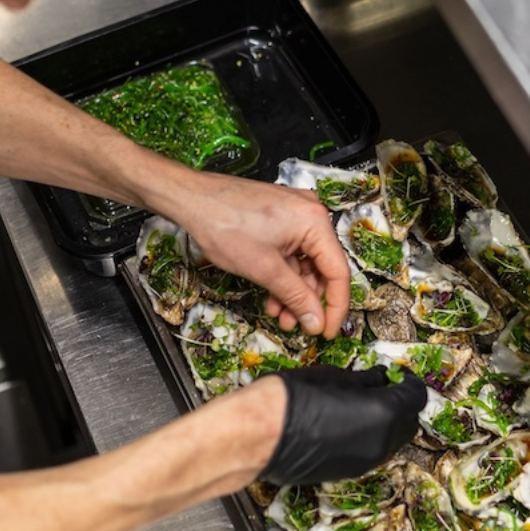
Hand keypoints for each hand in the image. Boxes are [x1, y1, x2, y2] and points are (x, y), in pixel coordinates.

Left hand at [175, 174, 349, 337]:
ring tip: (279, 314)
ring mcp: (294, 214)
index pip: (338, 272)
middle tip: (298, 325)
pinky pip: (291, 253)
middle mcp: (310, 214)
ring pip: (304, 264)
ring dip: (293, 291)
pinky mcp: (279, 219)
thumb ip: (296, 298)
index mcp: (314, 221)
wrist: (191, 199)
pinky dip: (283, 276)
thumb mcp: (265, 270)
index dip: (335, 307)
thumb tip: (316, 320)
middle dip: (308, 300)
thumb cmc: (223, 223)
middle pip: (322, 268)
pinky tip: (272, 295)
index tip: (327, 331)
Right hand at [260, 366, 426, 485]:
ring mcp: (365, 462)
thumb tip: (380, 379)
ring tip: (367, 405)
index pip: (416, 398)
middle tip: (387, 388)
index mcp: (384, 414)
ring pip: (392, 442)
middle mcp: (381, 443)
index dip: (410, 383)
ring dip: (389, 423)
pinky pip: (372, 453)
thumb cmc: (292, 400)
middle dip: (403, 405)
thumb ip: (364, 380)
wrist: (259, 436)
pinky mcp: (348, 473)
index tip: (400, 375)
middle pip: (409, 424)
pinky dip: (372, 437)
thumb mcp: (334, 377)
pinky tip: (351, 423)